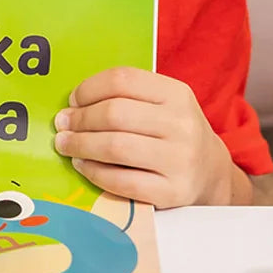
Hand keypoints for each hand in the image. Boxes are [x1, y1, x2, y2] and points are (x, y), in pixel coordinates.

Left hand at [53, 67, 242, 208]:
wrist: (210, 174)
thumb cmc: (172, 134)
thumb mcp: (162, 105)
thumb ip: (126, 98)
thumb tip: (72, 105)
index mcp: (176, 94)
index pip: (123, 80)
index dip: (89, 88)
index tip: (73, 100)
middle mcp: (182, 124)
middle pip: (115, 114)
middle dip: (80, 119)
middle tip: (62, 124)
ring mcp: (180, 160)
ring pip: (115, 147)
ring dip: (81, 145)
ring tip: (65, 144)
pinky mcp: (172, 191)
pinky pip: (121, 180)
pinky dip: (94, 172)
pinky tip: (82, 165)